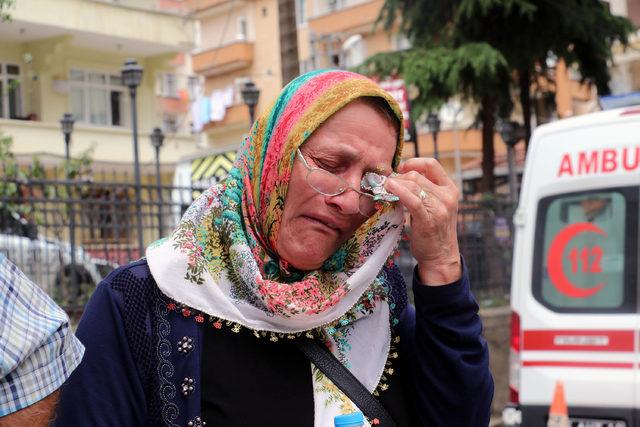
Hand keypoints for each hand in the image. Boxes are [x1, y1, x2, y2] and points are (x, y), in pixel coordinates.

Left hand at [384, 158, 460, 285]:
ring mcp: (440, 207)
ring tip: (384, 187)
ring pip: (413, 184)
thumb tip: (399, 177)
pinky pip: (412, 199)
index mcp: (450, 189)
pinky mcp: (429, 218)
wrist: (440, 257)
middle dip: (399, 177)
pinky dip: (398, 191)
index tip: (399, 169)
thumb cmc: (433, 231)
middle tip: (387, 183)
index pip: (432, 164)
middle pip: (417, 175)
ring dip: (395, 183)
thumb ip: (423, 191)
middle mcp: (448, 195)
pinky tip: (389, 189)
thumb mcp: (433, 206)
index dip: (413, 163)